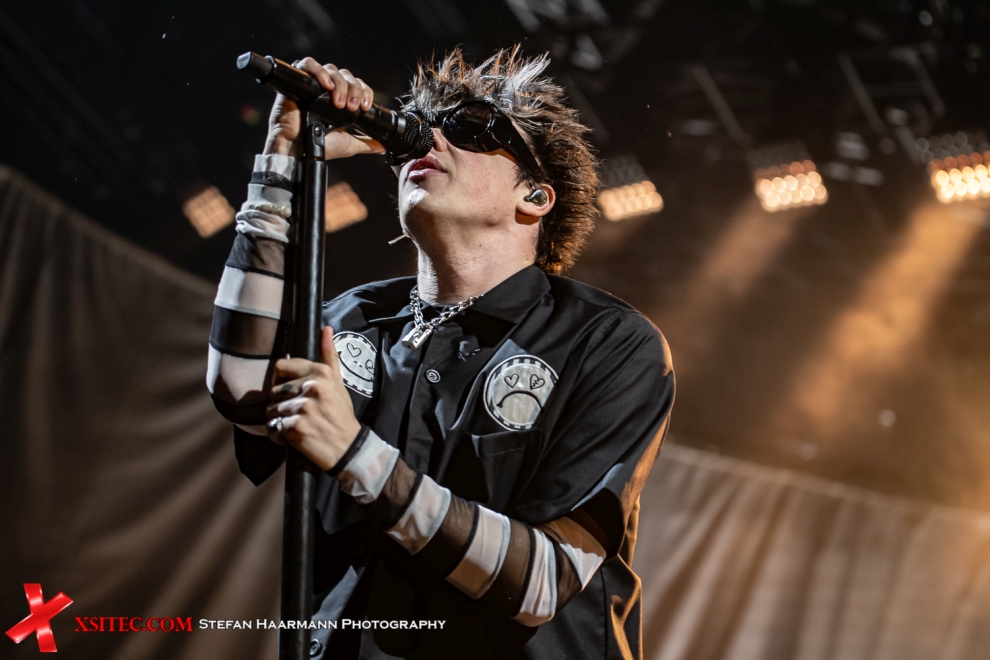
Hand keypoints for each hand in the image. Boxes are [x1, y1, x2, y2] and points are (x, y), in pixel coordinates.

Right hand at [262, 57, 385, 160]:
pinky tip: (326, 86)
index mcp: (340, 100)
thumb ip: (366, 143)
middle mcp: (328, 90)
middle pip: (347, 76)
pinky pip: (308, 64)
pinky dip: (319, 71)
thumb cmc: (320, 146)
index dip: (365, 92)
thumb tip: (382, 146)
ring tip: (337, 102)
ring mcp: (313, 84)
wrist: (298, 149)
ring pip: (332, 70)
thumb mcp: (349, 144)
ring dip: (339, 84)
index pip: (357, 85)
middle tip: (350, 107)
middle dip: (353, 90)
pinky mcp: (298, 80)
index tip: (365, 108)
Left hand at [266, 327, 362, 470]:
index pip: (281, 367)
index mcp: (321, 373)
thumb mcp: (338, 382)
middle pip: (274, 390)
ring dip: (280, 420)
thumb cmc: (341, 415)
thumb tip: (325, 329)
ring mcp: (303, 407)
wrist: (348, 448)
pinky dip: (280, 435)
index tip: (292, 391)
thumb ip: (329, 356)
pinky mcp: (295, 427)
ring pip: (271, 410)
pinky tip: (294, 436)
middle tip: (300, 412)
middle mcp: (311, 387)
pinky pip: (273, 427)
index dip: (282, 380)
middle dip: (282, 403)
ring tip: (298, 424)